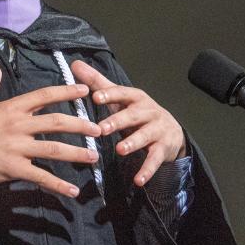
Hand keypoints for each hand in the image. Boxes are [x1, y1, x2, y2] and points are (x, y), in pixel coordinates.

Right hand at [0, 63, 100, 198]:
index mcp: (11, 108)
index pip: (44, 96)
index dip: (66, 92)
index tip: (85, 92)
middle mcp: (17, 125)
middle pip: (56, 122)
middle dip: (81, 125)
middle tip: (98, 130)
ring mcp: (16, 147)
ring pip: (54, 149)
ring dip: (76, 154)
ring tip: (93, 157)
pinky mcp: (13, 168)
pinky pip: (41, 177)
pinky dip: (58, 185)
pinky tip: (73, 191)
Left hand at [70, 60, 186, 186]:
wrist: (170, 131)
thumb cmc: (136, 112)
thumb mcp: (119, 97)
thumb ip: (97, 83)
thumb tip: (74, 63)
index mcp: (135, 98)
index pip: (123, 93)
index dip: (110, 95)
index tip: (95, 97)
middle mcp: (149, 111)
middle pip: (133, 115)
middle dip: (118, 121)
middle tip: (101, 128)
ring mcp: (157, 131)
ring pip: (145, 136)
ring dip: (133, 143)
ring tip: (119, 150)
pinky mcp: (162, 149)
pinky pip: (154, 160)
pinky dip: (147, 170)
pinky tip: (137, 180)